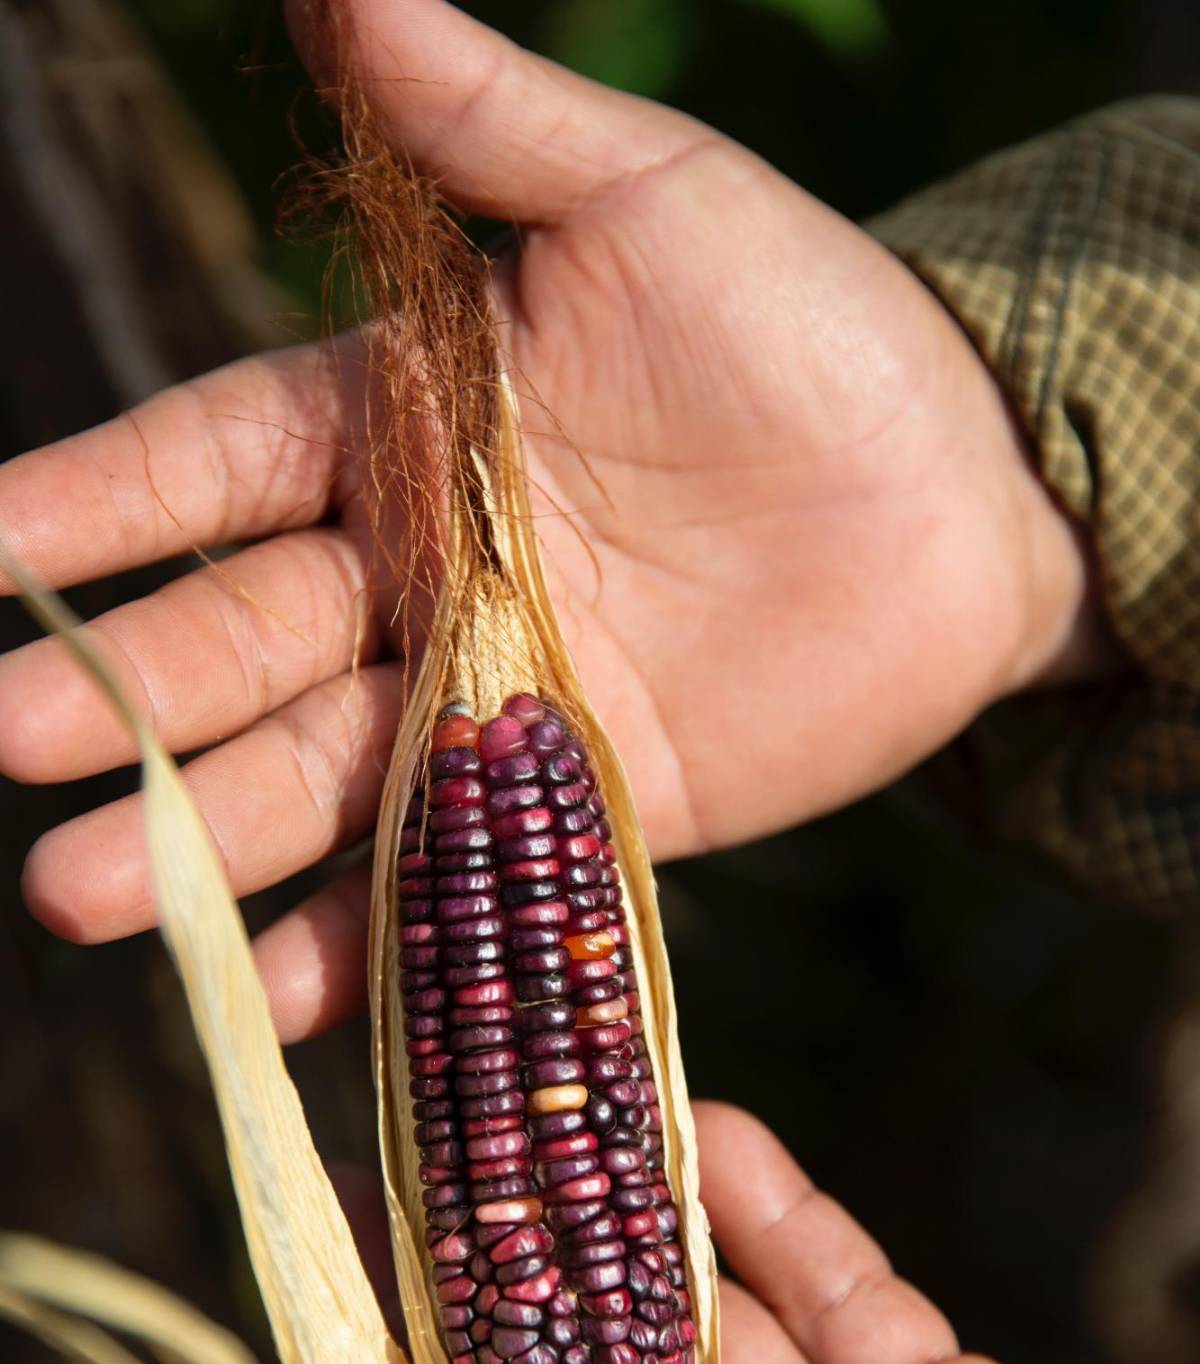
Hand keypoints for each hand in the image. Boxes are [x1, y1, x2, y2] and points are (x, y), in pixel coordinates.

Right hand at [0, 1, 1096, 1042]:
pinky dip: (358, 941)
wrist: (964, 495)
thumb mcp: (652, 196)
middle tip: (15, 748)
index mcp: (407, 425)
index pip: (212, 466)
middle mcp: (421, 572)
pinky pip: (447, 876)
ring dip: (204, 838)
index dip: (93, 506)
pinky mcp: (575, 801)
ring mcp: (489, 702)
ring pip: (318, 775)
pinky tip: (261, 992)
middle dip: (127, 698)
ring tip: (86, 900)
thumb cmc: (811, 326)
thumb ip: (488, 121)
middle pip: (243, 641)